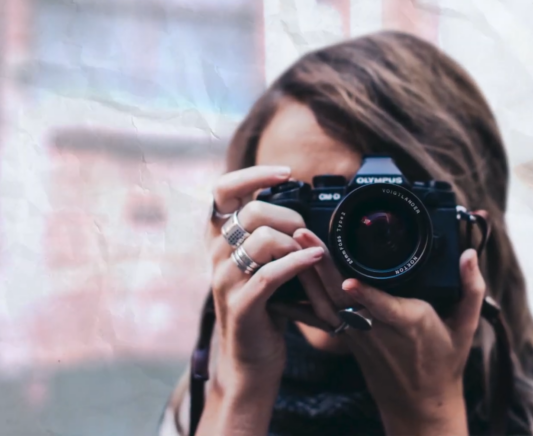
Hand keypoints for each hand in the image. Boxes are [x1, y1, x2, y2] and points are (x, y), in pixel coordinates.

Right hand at [199, 166, 333, 434]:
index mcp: (220, 239)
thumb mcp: (262, 262)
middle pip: (252, 212)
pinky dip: (298, 262)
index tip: (286, 173)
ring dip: (295, 242)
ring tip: (313, 254)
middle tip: (307, 233)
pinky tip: (316, 259)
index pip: (223, 190)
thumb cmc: (265, 306)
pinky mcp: (242, 305)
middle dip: (290, 216)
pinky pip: (270, 274)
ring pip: (262, 240)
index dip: (252, 174)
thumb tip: (296, 198)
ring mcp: (226, 281)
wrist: (253, 360)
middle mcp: (217, 255)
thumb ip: (269, 232)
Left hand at [294, 230, 486, 435]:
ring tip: (292, 241)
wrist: (419, 403)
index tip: (348, 281)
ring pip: (326, 301)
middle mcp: (377, 329)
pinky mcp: (346, 335)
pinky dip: (303, 292)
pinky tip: (286, 273)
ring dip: (308, 271)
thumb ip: (471, 289)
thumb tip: (471, 255)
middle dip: (322, 265)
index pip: (384, 307)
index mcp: (409, 324)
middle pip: (343, 296)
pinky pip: (320, 312)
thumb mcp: (466, 328)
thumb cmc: (443, 362)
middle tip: (305, 234)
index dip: (366, 295)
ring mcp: (357, 333)